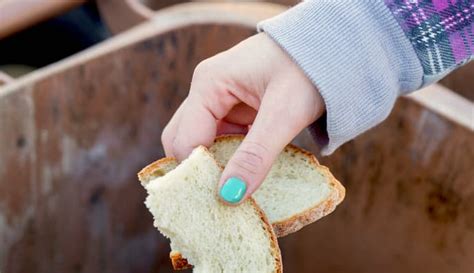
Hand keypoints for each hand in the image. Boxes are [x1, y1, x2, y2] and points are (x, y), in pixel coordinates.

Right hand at [162, 33, 324, 203]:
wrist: (333, 48)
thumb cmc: (309, 71)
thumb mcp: (283, 115)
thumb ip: (255, 155)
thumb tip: (229, 196)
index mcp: (209, 83)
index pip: (185, 139)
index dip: (197, 172)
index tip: (218, 199)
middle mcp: (208, 90)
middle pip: (184, 139)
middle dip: (200, 169)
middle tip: (221, 196)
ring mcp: (221, 99)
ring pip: (204, 141)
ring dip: (217, 164)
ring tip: (236, 189)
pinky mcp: (236, 107)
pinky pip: (223, 138)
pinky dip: (231, 157)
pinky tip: (247, 172)